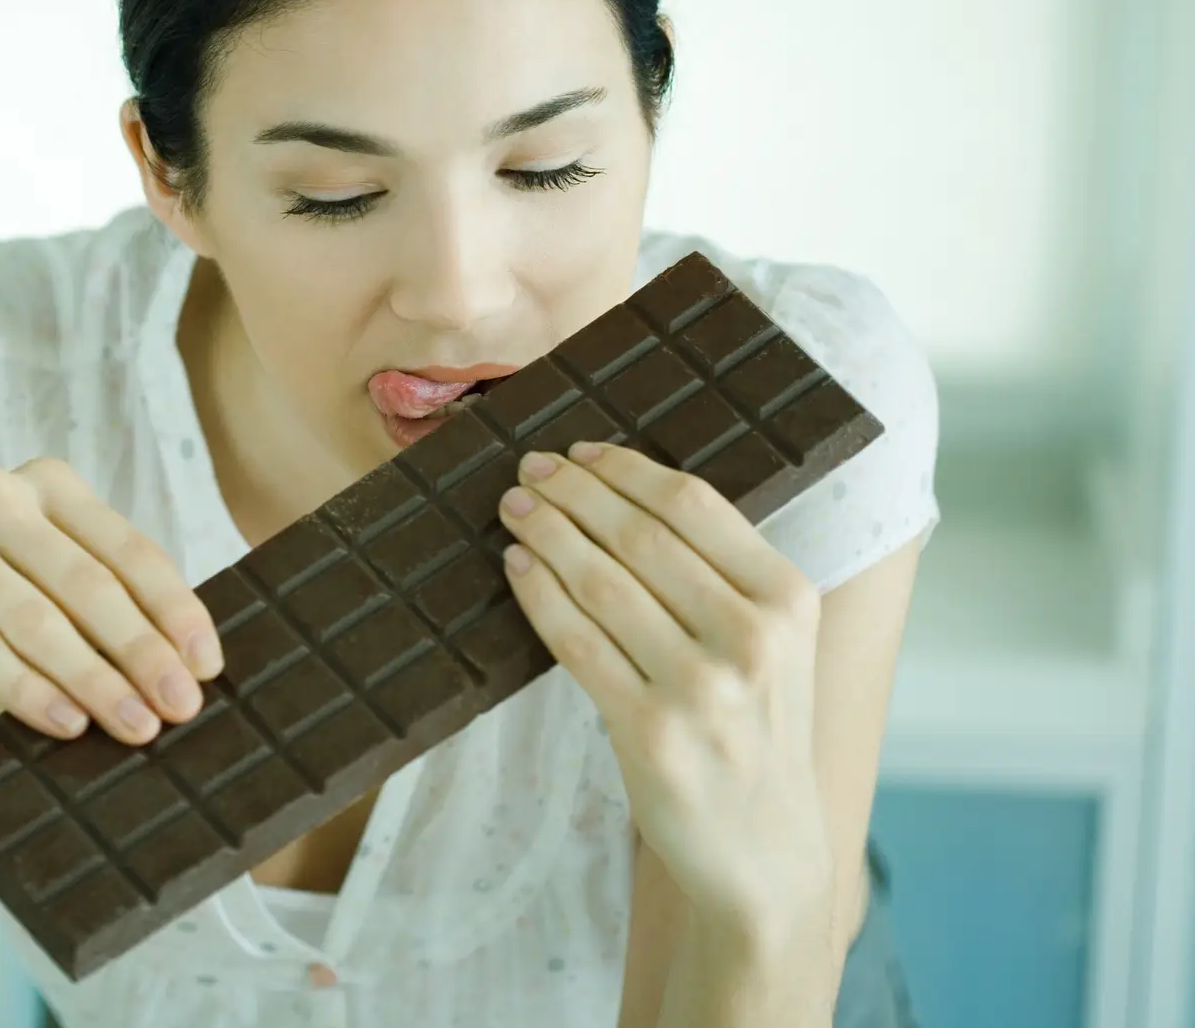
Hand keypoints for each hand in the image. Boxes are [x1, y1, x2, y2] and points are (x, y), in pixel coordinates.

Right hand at [0, 458, 223, 766]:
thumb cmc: (9, 648)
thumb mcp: (74, 622)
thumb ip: (122, 620)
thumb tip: (198, 666)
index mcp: (49, 485)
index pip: (127, 549)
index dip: (174, 610)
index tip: (207, 667)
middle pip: (85, 582)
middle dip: (140, 651)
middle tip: (179, 708)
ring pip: (34, 617)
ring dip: (91, 679)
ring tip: (134, 726)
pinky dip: (27, 690)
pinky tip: (67, 725)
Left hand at [495, 440, 833, 921]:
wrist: (766, 852)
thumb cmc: (759, 730)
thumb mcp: (777, 643)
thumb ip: (723, 574)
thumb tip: (625, 492)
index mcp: (788, 600)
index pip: (694, 505)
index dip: (626, 469)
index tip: (580, 450)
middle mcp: (752, 638)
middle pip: (640, 536)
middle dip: (574, 493)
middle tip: (530, 469)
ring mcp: (701, 689)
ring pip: (602, 583)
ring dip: (548, 534)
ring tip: (514, 508)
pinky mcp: (649, 734)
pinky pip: (577, 644)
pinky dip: (540, 597)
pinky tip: (517, 567)